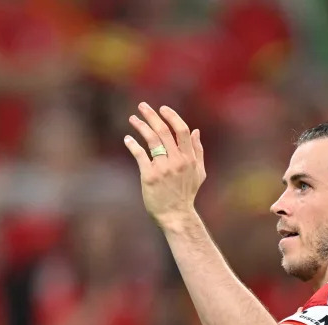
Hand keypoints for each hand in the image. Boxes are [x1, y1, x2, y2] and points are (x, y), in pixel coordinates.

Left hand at [124, 102, 205, 228]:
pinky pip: (140, 155)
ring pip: (151, 140)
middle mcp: (177, 161)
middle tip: (142, 106)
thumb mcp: (199, 173)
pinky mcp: (149, 177)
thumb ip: (198, 151)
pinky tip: (128, 139)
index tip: (162, 109)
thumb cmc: (186, 194)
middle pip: (164, 131)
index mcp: (189, 158)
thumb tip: (196, 131)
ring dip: (140, 126)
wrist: (176, 215)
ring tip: (132, 119)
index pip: (181, 130)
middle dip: (152, 115)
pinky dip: (133, 145)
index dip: (171, 116)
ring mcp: (163, 169)